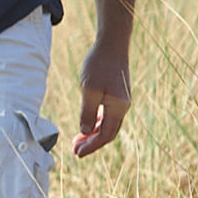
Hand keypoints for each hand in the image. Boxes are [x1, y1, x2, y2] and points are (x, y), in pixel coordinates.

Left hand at [72, 41, 133, 156]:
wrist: (113, 44)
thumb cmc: (100, 65)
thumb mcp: (89, 89)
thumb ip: (87, 112)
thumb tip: (85, 131)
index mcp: (118, 108)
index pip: (105, 135)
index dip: (91, 146)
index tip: (77, 154)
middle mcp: (122, 107)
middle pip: (108, 133)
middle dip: (92, 143)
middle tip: (75, 150)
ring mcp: (121, 101)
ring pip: (108, 124)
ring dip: (93, 133)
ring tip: (78, 140)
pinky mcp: (117, 94)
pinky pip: (107, 115)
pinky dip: (96, 122)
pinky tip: (86, 124)